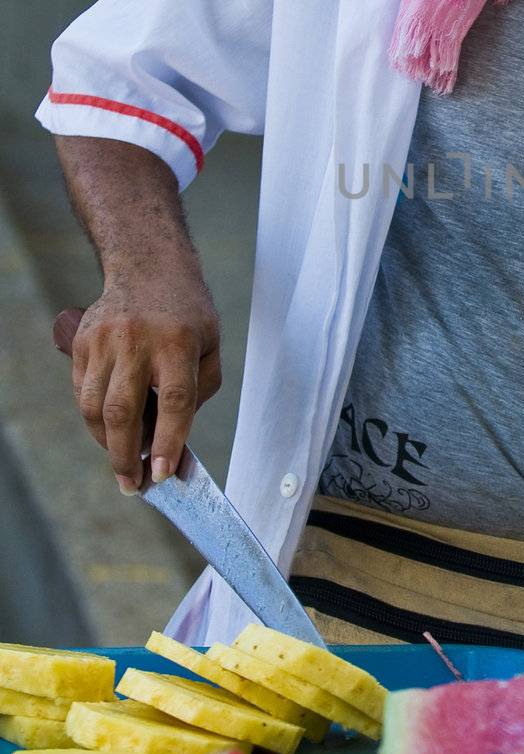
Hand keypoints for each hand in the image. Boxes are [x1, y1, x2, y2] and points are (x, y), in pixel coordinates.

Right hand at [53, 282, 220, 494]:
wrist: (149, 268)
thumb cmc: (187, 316)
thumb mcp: (210, 347)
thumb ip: (197, 392)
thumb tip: (174, 442)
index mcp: (178, 341)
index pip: (174, 400)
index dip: (170, 441)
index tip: (164, 474)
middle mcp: (137, 341)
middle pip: (123, 410)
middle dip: (126, 456)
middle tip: (133, 485)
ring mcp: (104, 341)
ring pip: (94, 407)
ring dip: (106, 443)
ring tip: (122, 462)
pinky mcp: (82, 343)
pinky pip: (83, 392)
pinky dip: (94, 419)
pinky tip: (109, 429)